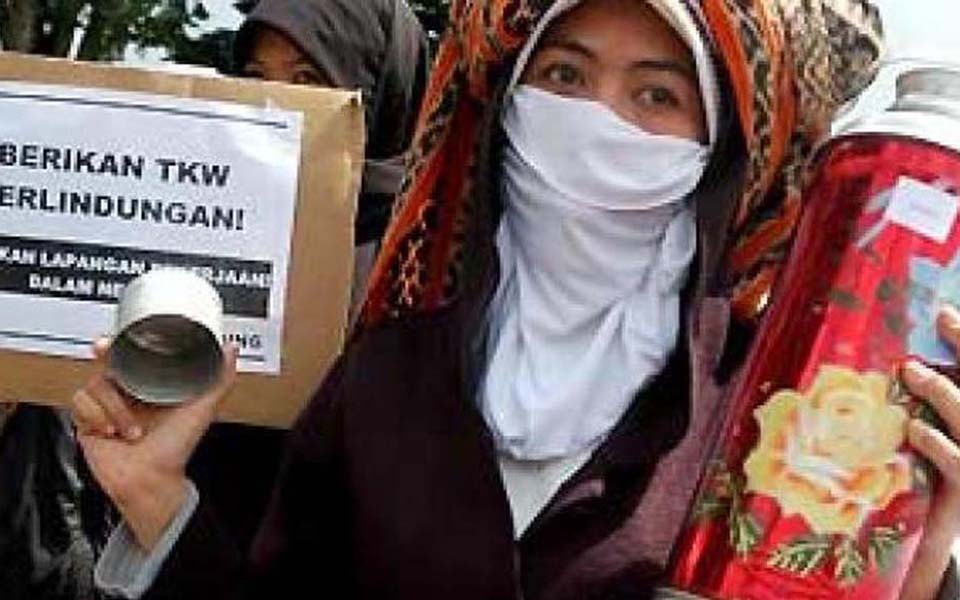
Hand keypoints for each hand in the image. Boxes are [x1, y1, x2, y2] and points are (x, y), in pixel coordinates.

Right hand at [71, 338, 235, 550]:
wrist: (152, 480)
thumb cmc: (176, 447)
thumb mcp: (203, 408)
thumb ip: (219, 378)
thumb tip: (230, 350)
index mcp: (148, 384)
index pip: (129, 354)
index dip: (120, 344)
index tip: (114, 340)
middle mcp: (126, 392)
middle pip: (106, 364)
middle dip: (106, 362)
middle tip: (108, 362)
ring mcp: (105, 406)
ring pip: (94, 385)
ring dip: (115, 408)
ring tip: (132, 429)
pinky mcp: (87, 422)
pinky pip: (80, 404)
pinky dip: (96, 417)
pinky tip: (111, 432)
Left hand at [900, 306, 959, 599]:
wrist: (944, 539)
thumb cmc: (938, 478)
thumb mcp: (940, 437)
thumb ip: (936, 395)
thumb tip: (899, 358)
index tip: (948, 310)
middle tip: (944, 317)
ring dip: (942, 392)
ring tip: (910, 370)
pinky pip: (958, 464)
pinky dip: (936, 444)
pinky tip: (913, 429)